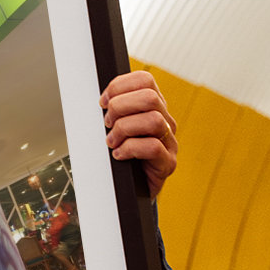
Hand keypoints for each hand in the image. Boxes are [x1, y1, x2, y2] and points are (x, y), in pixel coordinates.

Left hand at [100, 71, 177, 198]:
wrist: (130, 189)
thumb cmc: (121, 155)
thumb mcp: (115, 127)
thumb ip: (113, 111)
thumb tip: (100, 100)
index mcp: (153, 107)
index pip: (144, 80)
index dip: (120, 86)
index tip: (103, 102)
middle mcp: (165, 121)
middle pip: (150, 97)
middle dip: (120, 107)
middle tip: (107, 123)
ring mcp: (169, 142)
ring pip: (153, 120)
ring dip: (124, 129)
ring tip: (112, 141)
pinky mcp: (168, 163)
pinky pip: (152, 147)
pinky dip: (129, 149)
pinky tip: (119, 155)